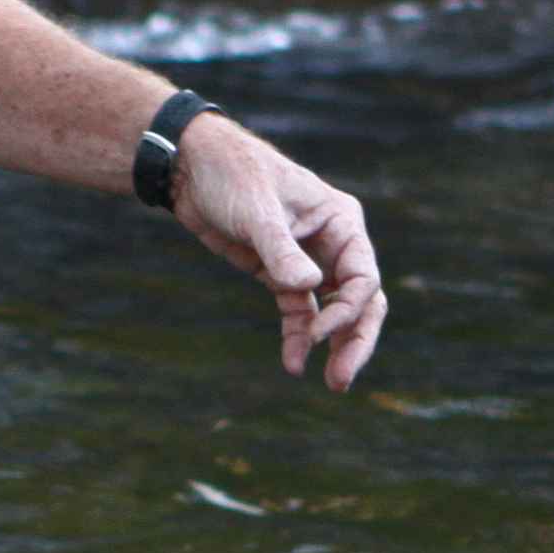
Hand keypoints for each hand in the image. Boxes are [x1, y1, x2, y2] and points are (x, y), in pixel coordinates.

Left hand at [169, 117, 386, 391]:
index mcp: (340, 221)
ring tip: (333, 383)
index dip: (347, 312)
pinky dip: (298, 337)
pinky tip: (293, 363)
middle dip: (354, 339)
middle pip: (359, 300)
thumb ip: (281, 250)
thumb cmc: (232, 174)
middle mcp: (332, 243)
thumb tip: (309, 289)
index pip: (363, 277)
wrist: (190, 169)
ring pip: (334, 311)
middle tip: (341, 379)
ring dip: (333, 344)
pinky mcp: (279, 273)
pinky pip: (299, 311)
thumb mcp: (256, 210)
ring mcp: (307, 260)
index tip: (318, 334)